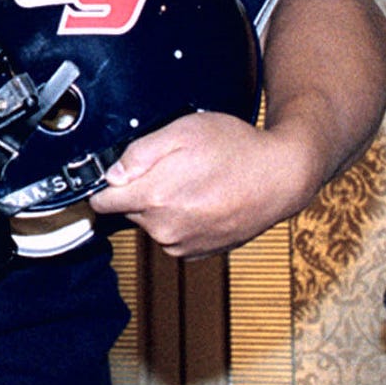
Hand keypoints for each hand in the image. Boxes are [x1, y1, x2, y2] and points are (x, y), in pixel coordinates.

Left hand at [89, 110, 314, 258]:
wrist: (283, 176)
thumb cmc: (236, 149)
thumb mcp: (180, 132)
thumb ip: (138, 154)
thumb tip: (111, 175)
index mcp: (154, 198)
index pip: (102, 203)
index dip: (105, 185)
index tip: (113, 176)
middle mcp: (165, 228)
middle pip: (129, 210)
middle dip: (142, 190)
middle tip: (171, 169)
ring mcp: (183, 244)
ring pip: (152, 223)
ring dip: (163, 206)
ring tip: (194, 182)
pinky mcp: (200, 252)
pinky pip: (174, 235)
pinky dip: (182, 220)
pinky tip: (204, 200)